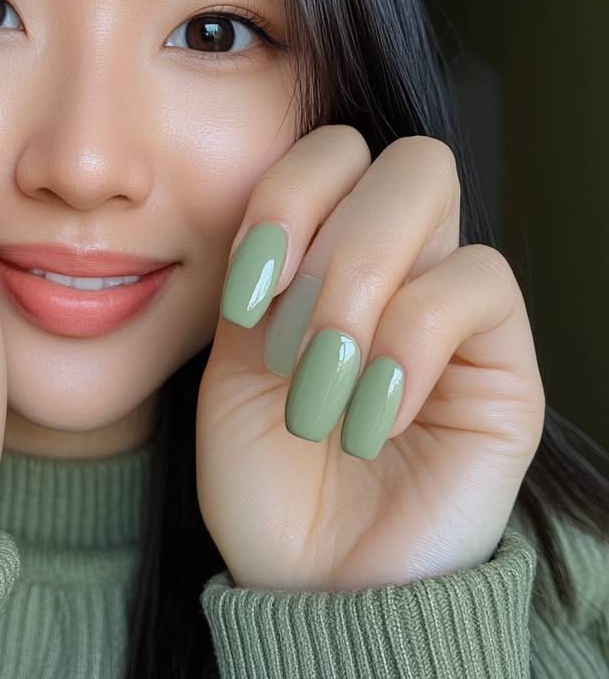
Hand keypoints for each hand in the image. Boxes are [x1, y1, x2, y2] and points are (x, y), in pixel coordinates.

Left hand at [196, 126, 543, 590]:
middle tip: (287, 340)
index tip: (245, 294)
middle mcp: (397, 265)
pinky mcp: (502, 361)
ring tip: (318, 391)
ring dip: (353, 294)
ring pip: (431, 197)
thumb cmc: (264, 475)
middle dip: (330, 241)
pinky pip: (473, 285)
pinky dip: (405, 344)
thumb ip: (261, 276)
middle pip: (399, 157)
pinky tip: (371, 417)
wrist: (313, 581)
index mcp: (324, 252)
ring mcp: (453, 305)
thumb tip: (289, 216)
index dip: (285, 199)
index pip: (328, 152)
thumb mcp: (231, 364)